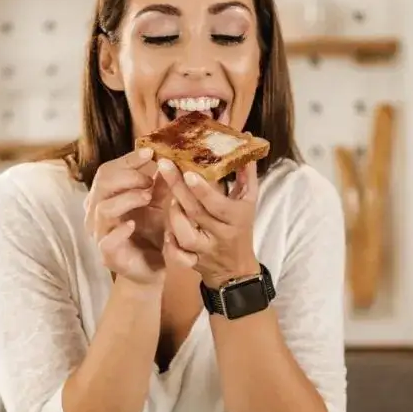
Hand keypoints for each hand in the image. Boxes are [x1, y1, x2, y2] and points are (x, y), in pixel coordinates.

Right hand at [85, 148, 167, 284]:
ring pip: (103, 208)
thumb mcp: (159, 203)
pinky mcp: (108, 255)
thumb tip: (167, 157)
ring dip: (127, 198)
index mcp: (107, 196)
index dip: (128, 159)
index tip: (150, 152)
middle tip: (149, 179)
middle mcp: (98, 212)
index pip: (109, 170)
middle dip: (127, 176)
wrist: (152, 268)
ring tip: (147, 197)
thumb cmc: (151, 232)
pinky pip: (107, 240)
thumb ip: (160, 183)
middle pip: (102, 183)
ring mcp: (101, 233)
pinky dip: (119, 230)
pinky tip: (133, 224)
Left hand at [159, 160, 259, 288]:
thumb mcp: (248, 201)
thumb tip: (246, 142)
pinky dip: (170, 245)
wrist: (236, 269)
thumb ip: (245, 174)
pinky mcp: (193, 262)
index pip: (217, 204)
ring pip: (185, 236)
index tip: (187, 172)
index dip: (202, 190)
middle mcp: (220, 234)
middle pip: (196, 213)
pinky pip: (178, 257)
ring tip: (170, 198)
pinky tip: (166, 231)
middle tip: (164, 166)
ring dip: (174, 216)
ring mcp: (205, 250)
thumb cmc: (241, 227)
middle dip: (178, 188)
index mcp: (235, 218)